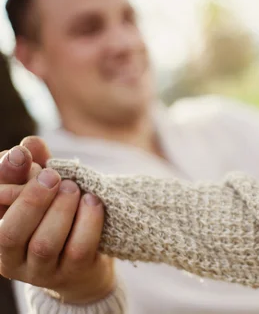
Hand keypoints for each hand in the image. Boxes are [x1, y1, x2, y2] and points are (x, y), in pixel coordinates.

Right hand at [0, 137, 114, 303]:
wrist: (84, 264)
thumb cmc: (58, 219)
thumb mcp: (44, 191)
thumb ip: (35, 167)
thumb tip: (30, 142)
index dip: (4, 177)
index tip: (21, 154)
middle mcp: (9, 257)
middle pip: (9, 233)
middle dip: (32, 199)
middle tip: (53, 175)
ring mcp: (40, 271)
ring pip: (44, 244)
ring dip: (61, 209)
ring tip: (74, 188)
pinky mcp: (72, 274)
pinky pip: (78, 248)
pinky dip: (88, 221)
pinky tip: (93, 201)